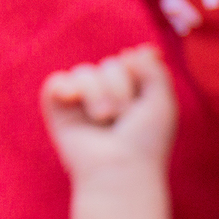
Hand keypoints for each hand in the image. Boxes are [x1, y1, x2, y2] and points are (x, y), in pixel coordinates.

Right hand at [41, 44, 177, 180]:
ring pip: (85, 72)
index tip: (143, 104)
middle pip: (109, 65)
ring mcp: (81, 102)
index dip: (138, 76)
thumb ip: (154, 70)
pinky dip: (64, 87)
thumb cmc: (145, 142)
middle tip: (124, 118)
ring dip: (99, 94)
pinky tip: (72, 100)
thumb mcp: (162, 102)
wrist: (120, 168)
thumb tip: (134, 51)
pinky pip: (56, 81)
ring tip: (104, 119)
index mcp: (132, 94)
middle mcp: (107, 96)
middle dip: (120, 89)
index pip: (130, 61)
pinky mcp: (58, 110)